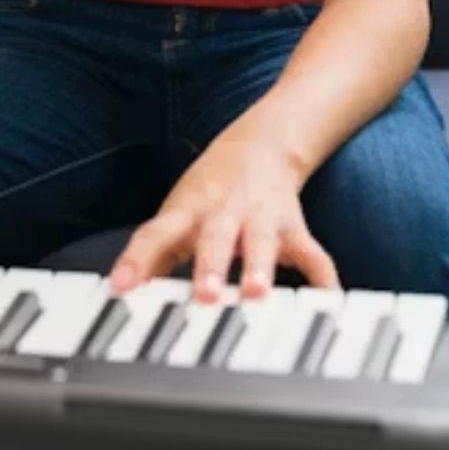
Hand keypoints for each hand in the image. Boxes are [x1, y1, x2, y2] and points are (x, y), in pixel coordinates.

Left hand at [108, 125, 338, 301]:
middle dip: (211, 267)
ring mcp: (262, 220)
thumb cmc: (209, 191)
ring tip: (257, 294)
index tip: (121, 288)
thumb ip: (151, 253)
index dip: (136, 260)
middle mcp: (224, 213)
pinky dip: (323, 280)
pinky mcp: (294, 229)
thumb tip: (119, 291)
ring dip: (260, 268)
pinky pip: (313, 256)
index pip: (156, 234)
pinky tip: (329, 303)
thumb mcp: (175, 214)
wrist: (260, 146)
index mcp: (188, 211)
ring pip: (263, 243)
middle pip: (215, 238)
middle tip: (205, 295)